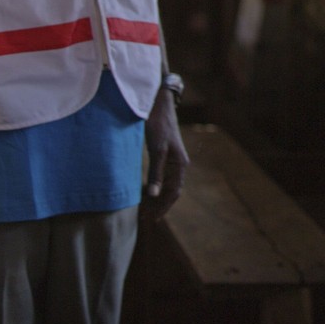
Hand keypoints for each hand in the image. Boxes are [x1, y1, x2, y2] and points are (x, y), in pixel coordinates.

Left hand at [142, 86, 188, 221]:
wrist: (159, 104)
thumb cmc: (159, 125)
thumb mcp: (156, 149)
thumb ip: (156, 172)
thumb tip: (155, 195)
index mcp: (180, 164)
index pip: (174, 193)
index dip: (164, 207)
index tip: (152, 219)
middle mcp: (179, 164)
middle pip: (171, 191)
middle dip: (160, 205)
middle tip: (146, 218)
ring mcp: (172, 159)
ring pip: (166, 185)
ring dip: (157, 198)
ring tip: (144, 208)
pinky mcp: (164, 154)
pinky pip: (162, 176)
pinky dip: (155, 186)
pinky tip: (146, 191)